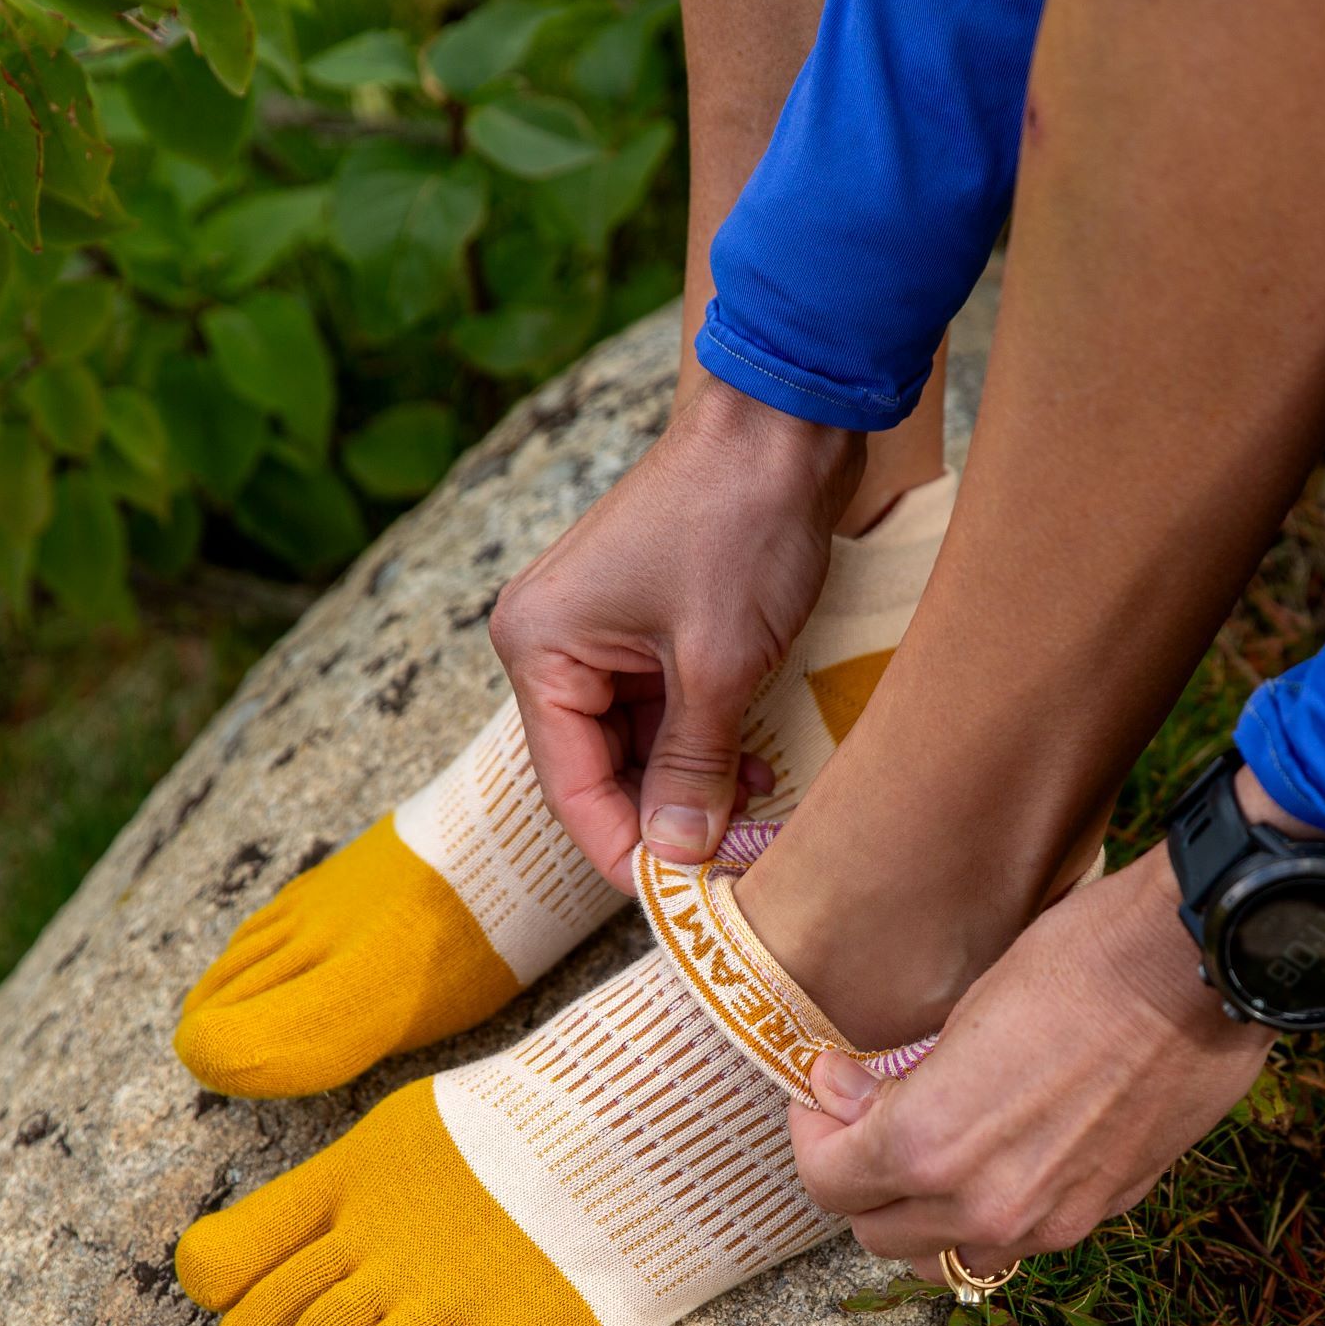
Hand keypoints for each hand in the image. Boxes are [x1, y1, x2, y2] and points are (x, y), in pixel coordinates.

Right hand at [489, 374, 864, 876]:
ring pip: (639, 746)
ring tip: (761, 819)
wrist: (784, 422)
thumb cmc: (741, 527)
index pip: (571, 788)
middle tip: (742, 864)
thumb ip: (694, 767)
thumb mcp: (720, 665)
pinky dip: (708, 744)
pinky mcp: (647, 624)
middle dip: (671, 819)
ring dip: (697, 786)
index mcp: (539, 648)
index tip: (685, 903)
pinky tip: (758, 770)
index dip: (626, 850)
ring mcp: (598, 632)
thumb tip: (677, 856)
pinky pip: (664, 710)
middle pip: (601, 772)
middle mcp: (551, 642)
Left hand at [786, 841, 1274, 1267]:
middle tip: (869, 1118)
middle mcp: (985, 1205)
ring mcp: (1051, 1220)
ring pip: (949, 1254)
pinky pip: (1019, 1239)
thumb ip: (896, 1080)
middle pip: (879, 1235)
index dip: (814, 1136)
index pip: (829, 1184)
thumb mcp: (965, 1007)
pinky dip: (991, 1210)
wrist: (1200, 964)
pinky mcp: (1105, 1211)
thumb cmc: (1080, 958)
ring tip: (934, 1145)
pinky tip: (1005, 1148)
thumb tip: (841, 1095)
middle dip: (861, 1180)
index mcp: (929, 1146)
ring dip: (924, 1212)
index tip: (828, 1093)